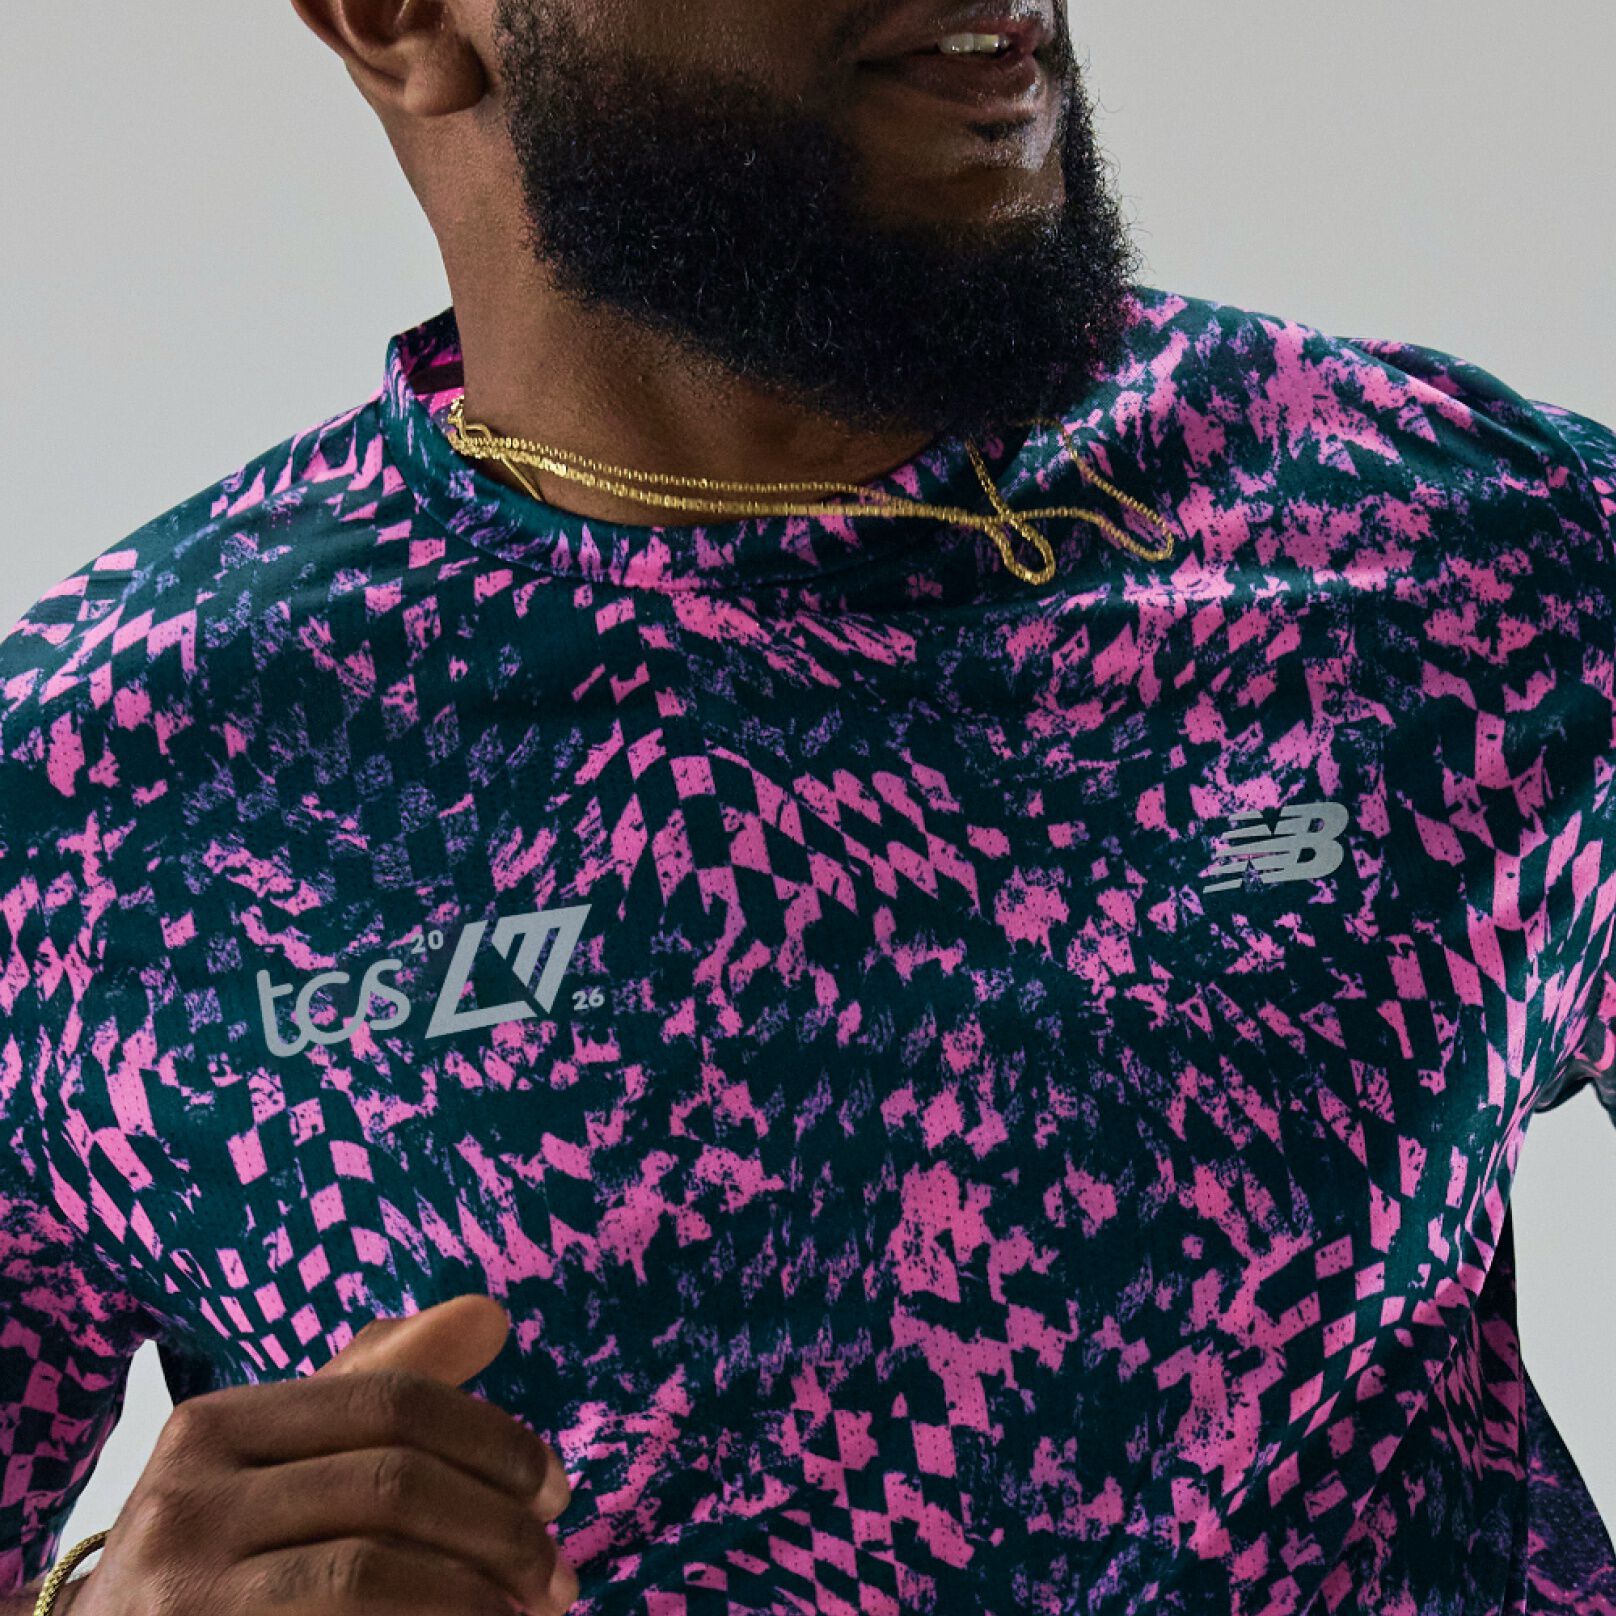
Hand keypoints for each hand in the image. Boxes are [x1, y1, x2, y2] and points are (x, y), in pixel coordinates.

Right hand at [69, 1294, 577, 1615]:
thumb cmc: (217, 1553)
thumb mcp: (281, 1459)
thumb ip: (384, 1384)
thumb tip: (492, 1314)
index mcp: (215, 1424)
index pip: (394, 1402)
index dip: (496, 1440)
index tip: (556, 1490)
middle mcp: (185, 1500)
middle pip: (394, 1486)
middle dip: (502, 1528)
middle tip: (558, 1572)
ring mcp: (184, 1594)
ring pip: (372, 1572)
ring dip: (478, 1593)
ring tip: (532, 1611)